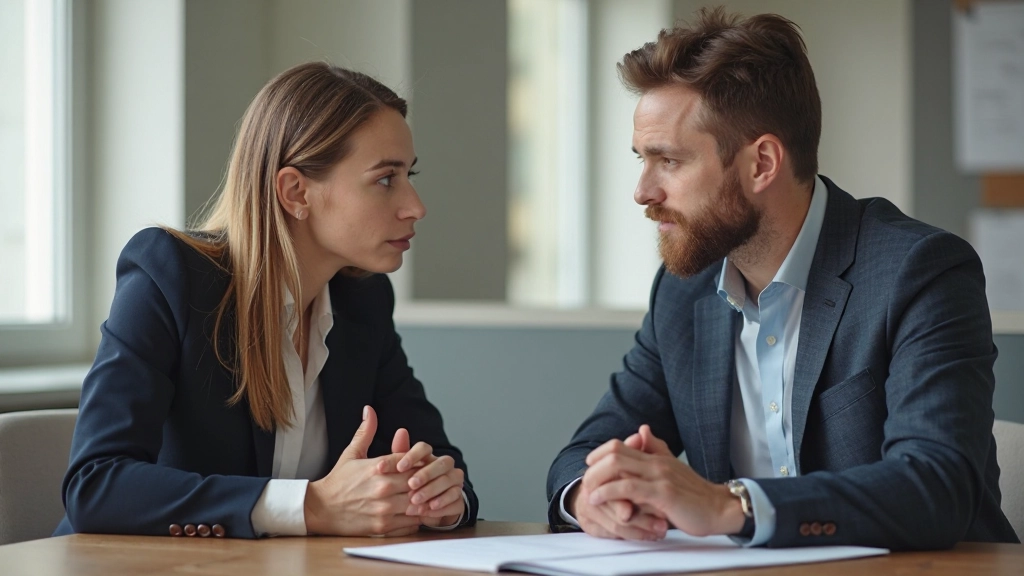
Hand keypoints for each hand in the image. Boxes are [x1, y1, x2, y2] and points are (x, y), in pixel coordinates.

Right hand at [303, 406, 421, 536]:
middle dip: (427, 480)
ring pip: (419, 502)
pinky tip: (417, 512)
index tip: (424, 464)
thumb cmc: (339, 481)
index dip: (421, 461)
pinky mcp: (383, 526)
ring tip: (427, 496)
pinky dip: (418, 517)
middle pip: (419, 481)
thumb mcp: (351, 453)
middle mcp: (383, 487)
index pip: (411, 460)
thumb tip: (369, 409)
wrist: (320, 509)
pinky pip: (411, 522)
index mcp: (378, 466)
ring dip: (425, 499)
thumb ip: (365, 432)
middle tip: (431, 480)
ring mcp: (384, 508)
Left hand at [385, 428, 464, 526]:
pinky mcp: (459, 497)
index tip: (399, 467)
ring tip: (416, 500)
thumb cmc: (412, 488)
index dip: (412, 455)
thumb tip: (401, 431)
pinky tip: (429, 509)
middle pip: (441, 463)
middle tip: (411, 484)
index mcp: (428, 457)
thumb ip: (397, 457)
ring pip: (448, 480)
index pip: (424, 448)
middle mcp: (444, 466)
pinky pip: (455, 497)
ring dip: (431, 490)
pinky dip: (441, 503)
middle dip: (426, 474)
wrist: (426, 510)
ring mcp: (454, 481)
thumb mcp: (400, 474)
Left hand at [583, 425, 744, 537]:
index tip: (590, 467)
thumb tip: (643, 429)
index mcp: (656, 456)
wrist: (720, 509)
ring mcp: (659, 476)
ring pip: (617, 466)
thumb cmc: (695, 494)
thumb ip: (657, 449)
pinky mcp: (662, 493)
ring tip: (588, 492)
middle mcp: (655, 462)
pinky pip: (628, 488)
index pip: (619, 445)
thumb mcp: (673, 468)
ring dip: (596, 479)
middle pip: (613, 452)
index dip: (599, 454)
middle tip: (585, 480)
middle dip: (593, 466)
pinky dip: (608, 492)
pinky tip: (598, 499)